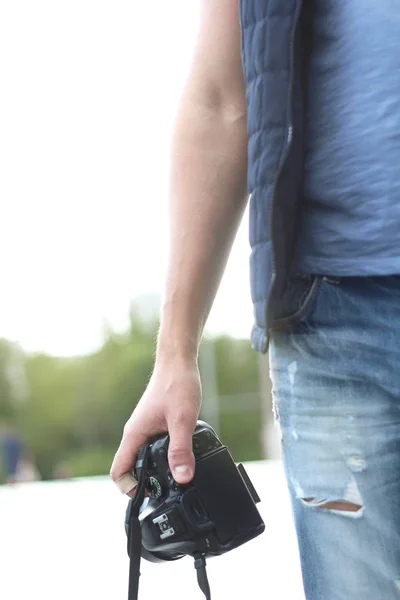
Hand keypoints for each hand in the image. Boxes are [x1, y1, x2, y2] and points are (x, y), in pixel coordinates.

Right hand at [110, 357, 201, 495]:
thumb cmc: (177, 384)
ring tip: (175, 478)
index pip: (119, 471)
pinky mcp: (155, 424)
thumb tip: (183, 478)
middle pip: (130, 467)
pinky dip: (163, 457)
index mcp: (134, 434)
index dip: (129, 489)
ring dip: (155, 470)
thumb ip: (181, 449)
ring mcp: (145, 428)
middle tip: (166, 492)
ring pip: (143, 457)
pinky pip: (153, 447)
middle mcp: (136, 433)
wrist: (178, 362)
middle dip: (144, 483)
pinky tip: (181, 457)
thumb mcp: (183, 420)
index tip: (147, 497)